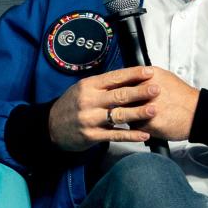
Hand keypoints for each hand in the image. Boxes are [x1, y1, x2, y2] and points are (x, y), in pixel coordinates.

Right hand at [47, 65, 198, 151]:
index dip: (133, 74)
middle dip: (140, 92)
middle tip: (157, 89)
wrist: (49, 127)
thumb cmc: (71, 106)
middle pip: (119, 95)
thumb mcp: (82, 89)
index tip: (150, 72)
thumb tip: (129, 77)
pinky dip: (131, 135)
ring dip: (138, 113)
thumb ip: (103, 85)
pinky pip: (115, 135)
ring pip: (118, 115)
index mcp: (88, 86)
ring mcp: (90, 119)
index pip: (114, 77)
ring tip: (155, 110)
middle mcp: (89, 101)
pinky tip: (144, 135)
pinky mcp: (91, 136)